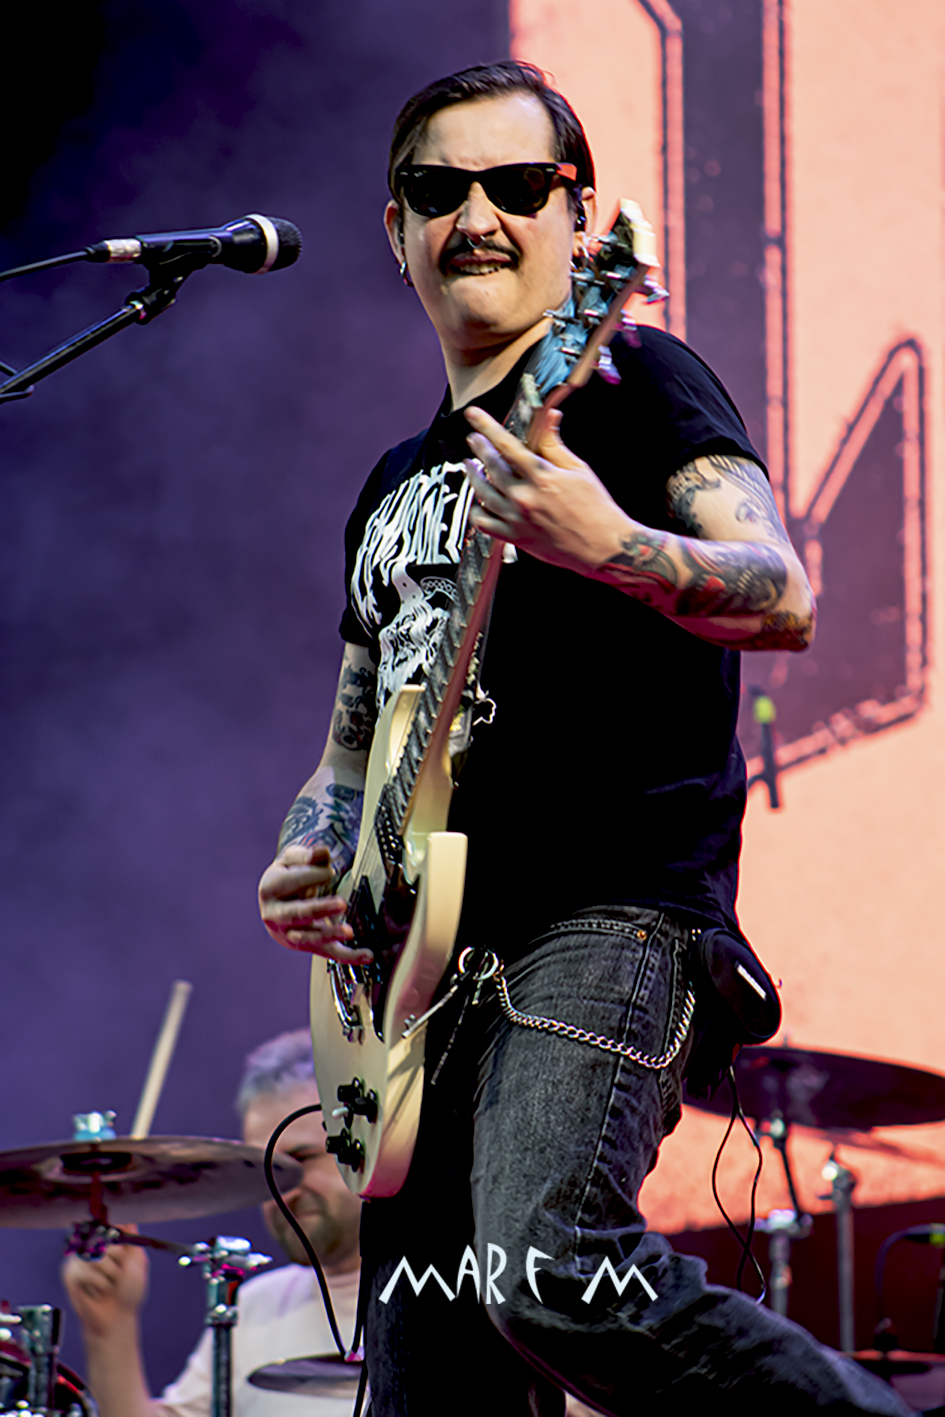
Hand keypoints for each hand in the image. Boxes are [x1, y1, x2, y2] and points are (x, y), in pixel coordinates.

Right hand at [62, 1231, 147, 1340]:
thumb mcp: (139, 1263)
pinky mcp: (70, 1272)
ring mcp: (81, 1257)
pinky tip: (97, 1291)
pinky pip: (84, 1271)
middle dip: (117, 1260)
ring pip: (95, 1256)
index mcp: (110, 1240)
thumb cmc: (129, 1290)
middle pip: (103, 1238)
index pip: (110, 1224)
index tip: (124, 1251)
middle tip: (119, 1275)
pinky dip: (97, 1283)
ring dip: (109, 1274)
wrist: (116, 1317)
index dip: (117, 1237)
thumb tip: (129, 1221)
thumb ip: (134, 1242)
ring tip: (109, 1285)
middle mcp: (94, 1244)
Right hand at [258, 844, 372, 964]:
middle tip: (341, 904)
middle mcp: (276, 916)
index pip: (292, 882)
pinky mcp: (309, 947)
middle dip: (319, 909)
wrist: (277, 906)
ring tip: (349, 931)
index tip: (330, 870)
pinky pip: (329, 953)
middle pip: (297, 914)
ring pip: (310, 939)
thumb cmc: (287, 878)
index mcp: (270, 889)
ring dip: (330, 935)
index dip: (313, 875)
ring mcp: (291, 934)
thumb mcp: (292, 861)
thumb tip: (323, 852)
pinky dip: (349, 956)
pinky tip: (368, 955)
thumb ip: (308, 856)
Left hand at [464, 406, 629, 574]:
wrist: (603, 546)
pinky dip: (477, 512)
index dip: (487, 426)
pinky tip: (478, 504)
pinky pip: (485, 524)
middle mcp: (525, 498)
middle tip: (474, 440)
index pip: (507, 445)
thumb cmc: (595, 509)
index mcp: (542, 477)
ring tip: (471, 467)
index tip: (474, 416)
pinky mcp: (516, 538)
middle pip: (491, 467)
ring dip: (473, 477)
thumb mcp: (578, 469)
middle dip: (479, 448)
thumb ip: (555, 444)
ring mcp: (518, 520)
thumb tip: (548, 417)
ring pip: (482, 494)